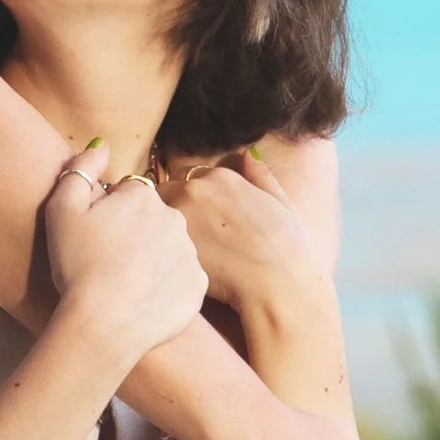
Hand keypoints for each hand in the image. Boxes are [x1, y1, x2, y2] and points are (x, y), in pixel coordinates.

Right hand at [42, 153, 206, 377]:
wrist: (103, 325)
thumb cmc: (77, 266)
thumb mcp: (61, 209)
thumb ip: (81, 169)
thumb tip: (102, 145)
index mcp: (142, 195)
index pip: (128, 195)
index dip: (111, 215)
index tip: (99, 238)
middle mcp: (174, 217)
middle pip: (153, 218)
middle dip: (137, 233)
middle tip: (111, 261)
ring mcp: (189, 252)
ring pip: (169, 247)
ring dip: (154, 258)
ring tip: (128, 283)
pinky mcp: (198, 285)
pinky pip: (182, 278)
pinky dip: (167, 286)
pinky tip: (145, 299)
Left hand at [159, 146, 321, 322]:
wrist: (276, 283)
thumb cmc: (286, 247)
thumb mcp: (280, 201)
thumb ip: (260, 175)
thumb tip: (247, 155)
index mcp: (221, 176)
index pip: (189, 177)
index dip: (192, 197)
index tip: (198, 216)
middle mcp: (196, 187)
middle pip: (167, 191)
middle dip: (173, 208)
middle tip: (185, 235)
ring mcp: (179, 213)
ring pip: (156, 213)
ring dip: (162, 226)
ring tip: (175, 250)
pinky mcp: (169, 242)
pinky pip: (153, 239)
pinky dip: (159, 248)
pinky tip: (172, 265)